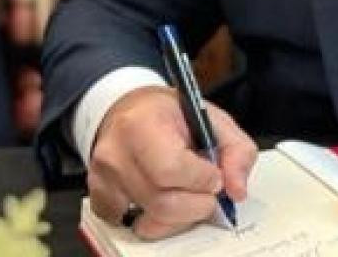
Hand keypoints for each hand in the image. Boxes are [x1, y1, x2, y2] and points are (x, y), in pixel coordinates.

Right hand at [87, 86, 257, 240]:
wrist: (131, 111)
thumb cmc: (169, 115)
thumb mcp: (213, 119)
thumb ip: (237, 151)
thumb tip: (236, 189)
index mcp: (142, 124)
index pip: (172, 169)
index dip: (202, 179)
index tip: (214, 175)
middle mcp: (116, 153)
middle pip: (162, 203)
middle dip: (197, 204)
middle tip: (207, 191)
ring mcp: (104, 179)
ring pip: (149, 222)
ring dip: (181, 216)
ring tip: (187, 193)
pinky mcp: (100, 199)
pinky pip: (136, 226)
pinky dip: (158, 220)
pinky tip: (166, 197)